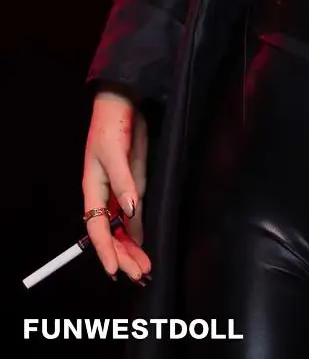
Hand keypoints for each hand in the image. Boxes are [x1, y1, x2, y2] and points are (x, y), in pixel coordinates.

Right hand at [82, 89, 151, 282]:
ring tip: (144, 267)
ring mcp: (120, 191)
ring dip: (131, 248)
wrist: (122, 104)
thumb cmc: (111, 127)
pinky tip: (143, 244)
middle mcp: (105, 196)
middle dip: (123, 256)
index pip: (97, 229)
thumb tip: (130, 212)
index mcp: (94, 190)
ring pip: (122, 228)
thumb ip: (124, 182)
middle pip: (110, 234)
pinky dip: (137, 232)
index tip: (114, 271)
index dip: (105, 251)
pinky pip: (132, 215)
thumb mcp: (115, 153)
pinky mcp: (133, 183)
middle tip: (140, 274)